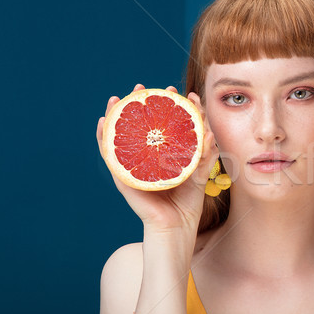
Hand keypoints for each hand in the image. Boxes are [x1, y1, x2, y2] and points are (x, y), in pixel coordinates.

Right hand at [96, 84, 218, 235]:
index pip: (169, 124)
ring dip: (118, 114)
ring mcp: (135, 165)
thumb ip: (205, 155)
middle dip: (143, 103)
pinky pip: (111, 155)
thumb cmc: (189, 201)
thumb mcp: (201, 174)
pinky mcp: (124, 176)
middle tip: (146, 87)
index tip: (184, 92)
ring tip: (118, 97)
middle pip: (143, 124)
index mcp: (167, 152)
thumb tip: (210, 133)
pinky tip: (103, 121)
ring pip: (123, 135)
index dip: (175, 106)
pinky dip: (104, 137)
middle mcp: (149, 156)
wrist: (176, 227)